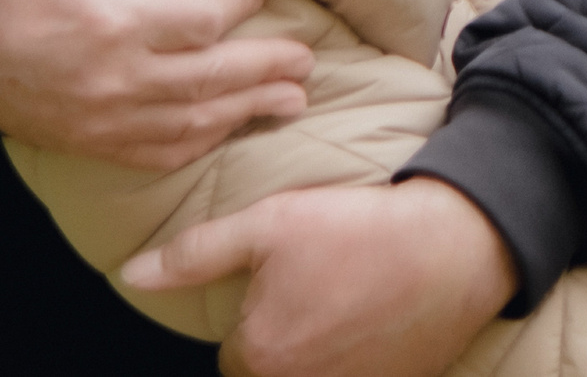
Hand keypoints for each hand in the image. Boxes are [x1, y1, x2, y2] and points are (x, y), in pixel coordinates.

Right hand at [0, 0, 311, 170]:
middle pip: (213, 76)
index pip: (206, 19)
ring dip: (248, 111)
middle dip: (267, 68)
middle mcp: (118, 78)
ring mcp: (104, 119)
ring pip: (194, 122)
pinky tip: (225, 130)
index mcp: (120, 21)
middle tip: (306, 61)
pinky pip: (157, 154)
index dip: (239, 5)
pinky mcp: (89, 143)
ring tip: (291, 100)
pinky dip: (199, 144)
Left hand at [121, 177, 517, 376]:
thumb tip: (130, 275)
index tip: (294, 276)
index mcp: (259, 355)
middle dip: (289, 334)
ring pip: (315, 373)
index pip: (234, 350)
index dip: (261, 308)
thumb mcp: (269, 224)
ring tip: (354, 300)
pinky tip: (381, 317)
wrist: (455, 244)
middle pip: (274, 367)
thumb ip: (195, 253)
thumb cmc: (359, 230)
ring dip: (325, 347)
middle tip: (327, 284)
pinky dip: (364, 356)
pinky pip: (358, 375)